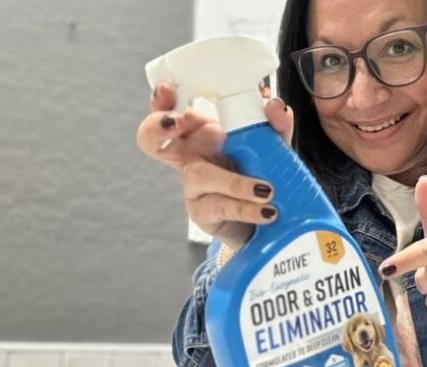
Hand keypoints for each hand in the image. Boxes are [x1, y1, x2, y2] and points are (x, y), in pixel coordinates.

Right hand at [135, 82, 294, 248]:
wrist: (275, 217)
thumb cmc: (263, 173)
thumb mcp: (275, 144)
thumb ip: (276, 122)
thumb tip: (273, 105)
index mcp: (201, 132)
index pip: (170, 110)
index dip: (160, 99)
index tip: (168, 90)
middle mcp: (190, 156)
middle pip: (151, 139)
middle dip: (157, 127)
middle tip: (179, 122)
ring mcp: (193, 186)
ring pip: (198, 175)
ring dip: (234, 182)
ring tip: (267, 190)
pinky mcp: (202, 213)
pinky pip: (219, 206)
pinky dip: (246, 208)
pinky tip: (268, 210)